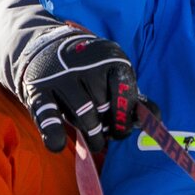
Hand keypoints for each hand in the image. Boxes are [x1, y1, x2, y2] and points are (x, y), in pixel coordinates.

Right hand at [19, 29, 142, 152]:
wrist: (48, 51)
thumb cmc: (91, 74)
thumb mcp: (114, 78)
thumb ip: (134, 99)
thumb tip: (156, 118)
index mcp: (111, 58)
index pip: (125, 94)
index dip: (124, 116)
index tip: (120, 128)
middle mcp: (86, 64)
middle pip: (105, 106)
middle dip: (107, 126)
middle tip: (105, 133)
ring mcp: (61, 76)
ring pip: (84, 115)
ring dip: (91, 134)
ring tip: (94, 141)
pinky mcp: (38, 90)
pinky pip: (47, 114)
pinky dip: (53, 132)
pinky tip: (57, 144)